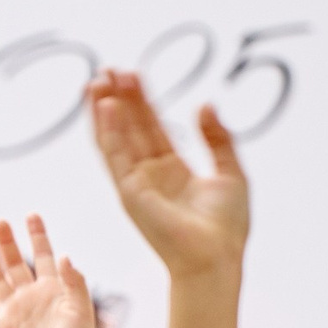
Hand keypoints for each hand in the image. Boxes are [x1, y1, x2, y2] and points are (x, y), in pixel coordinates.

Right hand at [89, 72, 247, 280]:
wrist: (216, 258)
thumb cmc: (226, 227)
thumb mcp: (231, 171)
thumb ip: (217, 137)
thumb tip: (204, 103)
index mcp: (172, 170)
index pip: (151, 127)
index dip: (141, 100)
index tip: (132, 74)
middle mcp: (149, 176)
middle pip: (129, 128)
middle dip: (118, 99)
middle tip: (107, 69)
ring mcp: (136, 184)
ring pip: (115, 139)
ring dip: (104, 111)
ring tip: (96, 81)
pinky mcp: (130, 194)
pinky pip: (115, 157)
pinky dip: (109, 131)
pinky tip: (106, 107)